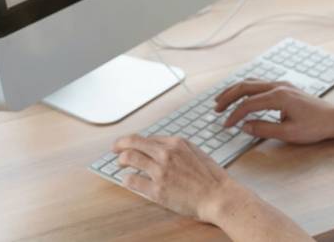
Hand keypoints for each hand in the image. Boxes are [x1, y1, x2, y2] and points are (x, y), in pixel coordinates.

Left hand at [112, 134, 247, 222]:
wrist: (218, 196)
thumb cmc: (211, 177)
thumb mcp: (196, 153)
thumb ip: (178, 149)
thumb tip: (162, 148)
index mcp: (176, 143)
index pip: (148, 138)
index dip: (136, 141)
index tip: (130, 144)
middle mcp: (166, 154)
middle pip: (133, 143)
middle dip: (121, 144)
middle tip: (115, 148)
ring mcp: (160, 171)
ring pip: (130, 158)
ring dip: (122, 160)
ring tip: (120, 163)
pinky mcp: (157, 190)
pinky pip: (133, 181)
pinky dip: (127, 179)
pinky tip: (127, 180)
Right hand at [214, 80, 333, 143]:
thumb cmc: (315, 127)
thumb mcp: (288, 133)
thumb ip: (264, 129)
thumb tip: (244, 127)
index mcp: (278, 97)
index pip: (248, 104)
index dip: (234, 115)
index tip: (226, 125)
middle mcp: (278, 86)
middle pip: (245, 86)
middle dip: (228, 97)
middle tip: (216, 108)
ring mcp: (282, 84)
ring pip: (252, 82)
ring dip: (235, 90)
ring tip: (222, 100)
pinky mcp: (285, 87)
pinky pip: (260, 84)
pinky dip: (246, 89)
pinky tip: (241, 96)